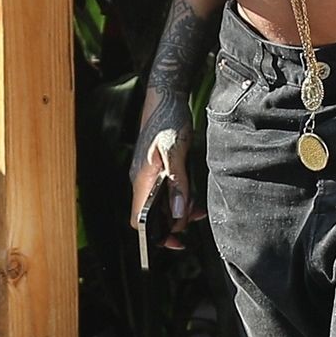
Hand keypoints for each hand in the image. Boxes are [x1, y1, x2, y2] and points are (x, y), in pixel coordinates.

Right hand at [129, 105, 206, 255]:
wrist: (166, 96)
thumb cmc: (168, 119)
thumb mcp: (175, 151)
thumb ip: (177, 182)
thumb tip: (176, 211)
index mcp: (142, 179)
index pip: (138, 219)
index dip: (154, 234)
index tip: (175, 239)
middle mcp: (143, 180)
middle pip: (152, 215)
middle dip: (173, 222)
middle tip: (193, 216)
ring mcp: (150, 174)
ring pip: (162, 204)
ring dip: (179, 210)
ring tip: (197, 207)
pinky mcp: (159, 168)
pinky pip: (168, 192)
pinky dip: (181, 198)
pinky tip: (193, 198)